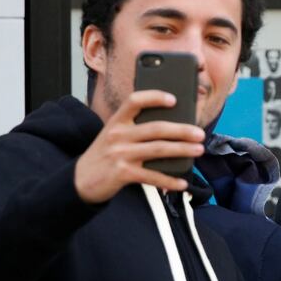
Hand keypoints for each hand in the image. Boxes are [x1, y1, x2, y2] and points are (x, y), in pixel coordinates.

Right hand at [75, 90, 205, 203]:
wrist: (80, 180)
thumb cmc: (105, 155)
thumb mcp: (113, 135)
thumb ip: (135, 129)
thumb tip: (172, 127)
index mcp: (116, 121)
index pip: (135, 101)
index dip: (154, 97)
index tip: (174, 99)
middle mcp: (118, 135)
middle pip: (155, 128)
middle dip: (182, 130)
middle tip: (200, 133)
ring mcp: (120, 154)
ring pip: (158, 150)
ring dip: (182, 150)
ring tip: (199, 150)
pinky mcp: (123, 173)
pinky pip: (152, 176)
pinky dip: (169, 180)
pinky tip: (182, 183)